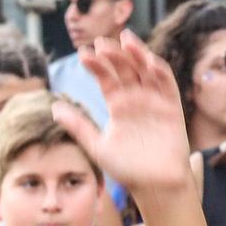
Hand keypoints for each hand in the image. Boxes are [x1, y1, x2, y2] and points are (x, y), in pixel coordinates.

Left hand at [50, 33, 192, 196]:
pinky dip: (159, 70)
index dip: (96, 65)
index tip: (82, 54)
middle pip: (125, 69)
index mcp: (118, 105)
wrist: (154, 186)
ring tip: (124, 40)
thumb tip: (53, 107)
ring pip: (146, 70)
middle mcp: (136, 99)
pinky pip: (167, 84)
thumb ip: (78, 126)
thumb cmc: (127, 168)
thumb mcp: (96, 146)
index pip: (106, 78)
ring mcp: (154, 101)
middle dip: (114, 54)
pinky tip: (148, 60)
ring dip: (137, 54)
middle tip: (100, 41)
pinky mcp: (172, 107)